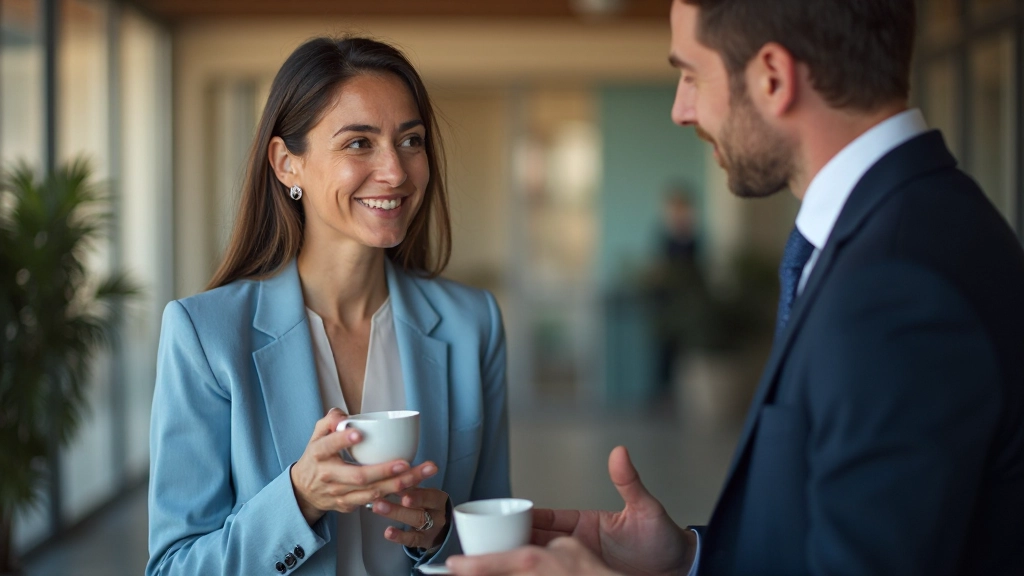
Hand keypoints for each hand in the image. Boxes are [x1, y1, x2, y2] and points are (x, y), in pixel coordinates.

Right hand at [290, 408, 437, 524]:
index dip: (342, 440)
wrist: (305, 491)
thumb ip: (329, 421)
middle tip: (406, 463)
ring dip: (398, 485)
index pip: (328, 446)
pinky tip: (413, 486)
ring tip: (421, 472)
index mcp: (319, 455)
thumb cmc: (317, 458)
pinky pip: (375, 501)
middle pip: (359, 476)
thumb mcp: (317, 436)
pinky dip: (394, 495)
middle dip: (384, 471)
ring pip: (372, 492)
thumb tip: (343, 415)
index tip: (358, 434)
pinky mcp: (349, 505)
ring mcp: (340, 494)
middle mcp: (329, 476)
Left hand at [372, 487, 449, 548]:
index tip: (401, 489)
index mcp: (438, 499)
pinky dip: (399, 536)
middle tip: (380, 501)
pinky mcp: (423, 541)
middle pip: (420, 512)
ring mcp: (431, 530)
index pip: (430, 496)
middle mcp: (437, 515)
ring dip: (396, 515)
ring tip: (378, 508)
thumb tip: (392, 469)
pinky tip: (388, 532)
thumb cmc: (427, 504)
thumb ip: (412, 483)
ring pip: (416, 523)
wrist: (440, 527)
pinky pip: (412, 540)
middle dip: (400, 507)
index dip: (417, 494)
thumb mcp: (424, 493)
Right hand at [448, 446, 694, 575]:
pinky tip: (511, 573)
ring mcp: (574, 563)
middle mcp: (573, 543)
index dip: (515, 518)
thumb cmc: (664, 539)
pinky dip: (527, 573)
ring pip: (532, 560)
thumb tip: (619, 452)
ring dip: (509, 561)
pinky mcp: (577, 575)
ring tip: (483, 563)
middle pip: (529, 540)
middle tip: (476, 546)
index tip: (490, 519)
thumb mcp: (646, 511)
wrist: (679, 570)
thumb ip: (629, 483)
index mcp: (582, 522)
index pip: (540, 518)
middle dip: (502, 542)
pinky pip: (546, 575)